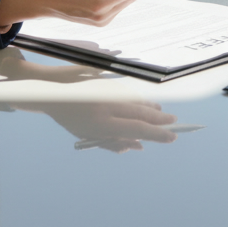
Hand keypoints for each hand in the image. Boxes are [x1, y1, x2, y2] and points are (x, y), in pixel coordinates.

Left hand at [40, 100, 179, 152]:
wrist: (53, 91)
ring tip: (162, 114)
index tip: (171, 137)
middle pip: (141, 113)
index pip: (137, 129)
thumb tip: (139, 146)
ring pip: (137, 101)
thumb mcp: (88, 137)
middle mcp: (107, 106)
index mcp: (101, 124)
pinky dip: (139, 101)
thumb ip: (114, 143)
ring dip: (151, 109)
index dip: (157, 134)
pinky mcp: (108, 81)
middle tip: (174, 123)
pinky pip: (129, 93)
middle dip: (160, 119)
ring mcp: (108, 92)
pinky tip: (146, 105)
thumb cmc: (72, 119)